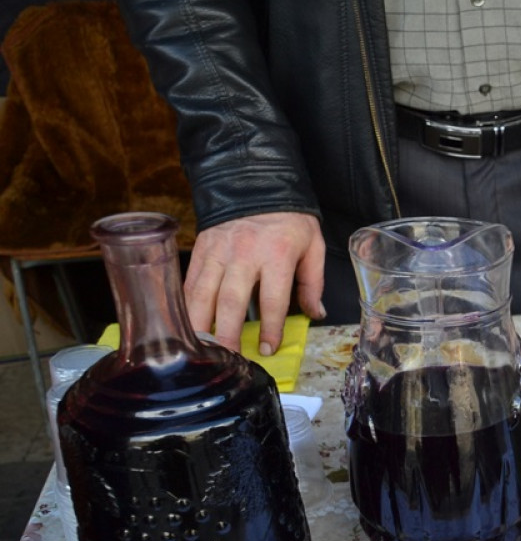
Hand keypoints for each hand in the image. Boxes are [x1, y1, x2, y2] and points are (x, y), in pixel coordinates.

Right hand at [183, 212, 326, 354]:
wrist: (256, 181)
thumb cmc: (289, 218)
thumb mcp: (313, 245)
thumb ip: (313, 282)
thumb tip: (315, 313)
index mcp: (276, 254)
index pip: (272, 300)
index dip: (271, 328)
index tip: (268, 349)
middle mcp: (243, 254)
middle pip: (231, 301)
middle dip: (227, 334)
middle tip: (228, 358)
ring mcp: (218, 251)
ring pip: (202, 293)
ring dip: (200, 324)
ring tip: (201, 349)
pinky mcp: (200, 249)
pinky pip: (190, 281)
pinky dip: (186, 304)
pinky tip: (186, 323)